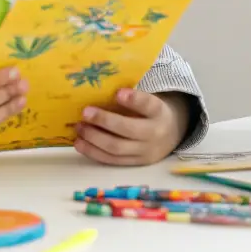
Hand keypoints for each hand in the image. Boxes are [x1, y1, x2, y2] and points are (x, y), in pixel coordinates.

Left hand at [73, 88, 189, 165]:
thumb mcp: (150, 100)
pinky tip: (79, 144)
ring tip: (78, 127)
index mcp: (159, 112)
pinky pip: (111, 160)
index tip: (118, 92)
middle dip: (105, 121)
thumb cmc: (151, 112)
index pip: (148, 105)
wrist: (172, 135)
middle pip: (128, 129)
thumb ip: (131, 96)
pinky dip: (93, 152)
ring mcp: (144, 152)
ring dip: (94, 138)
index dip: (134, 99)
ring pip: (116, 148)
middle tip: (85, 112)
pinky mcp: (134, 163)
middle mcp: (154, 133)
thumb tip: (97, 88)